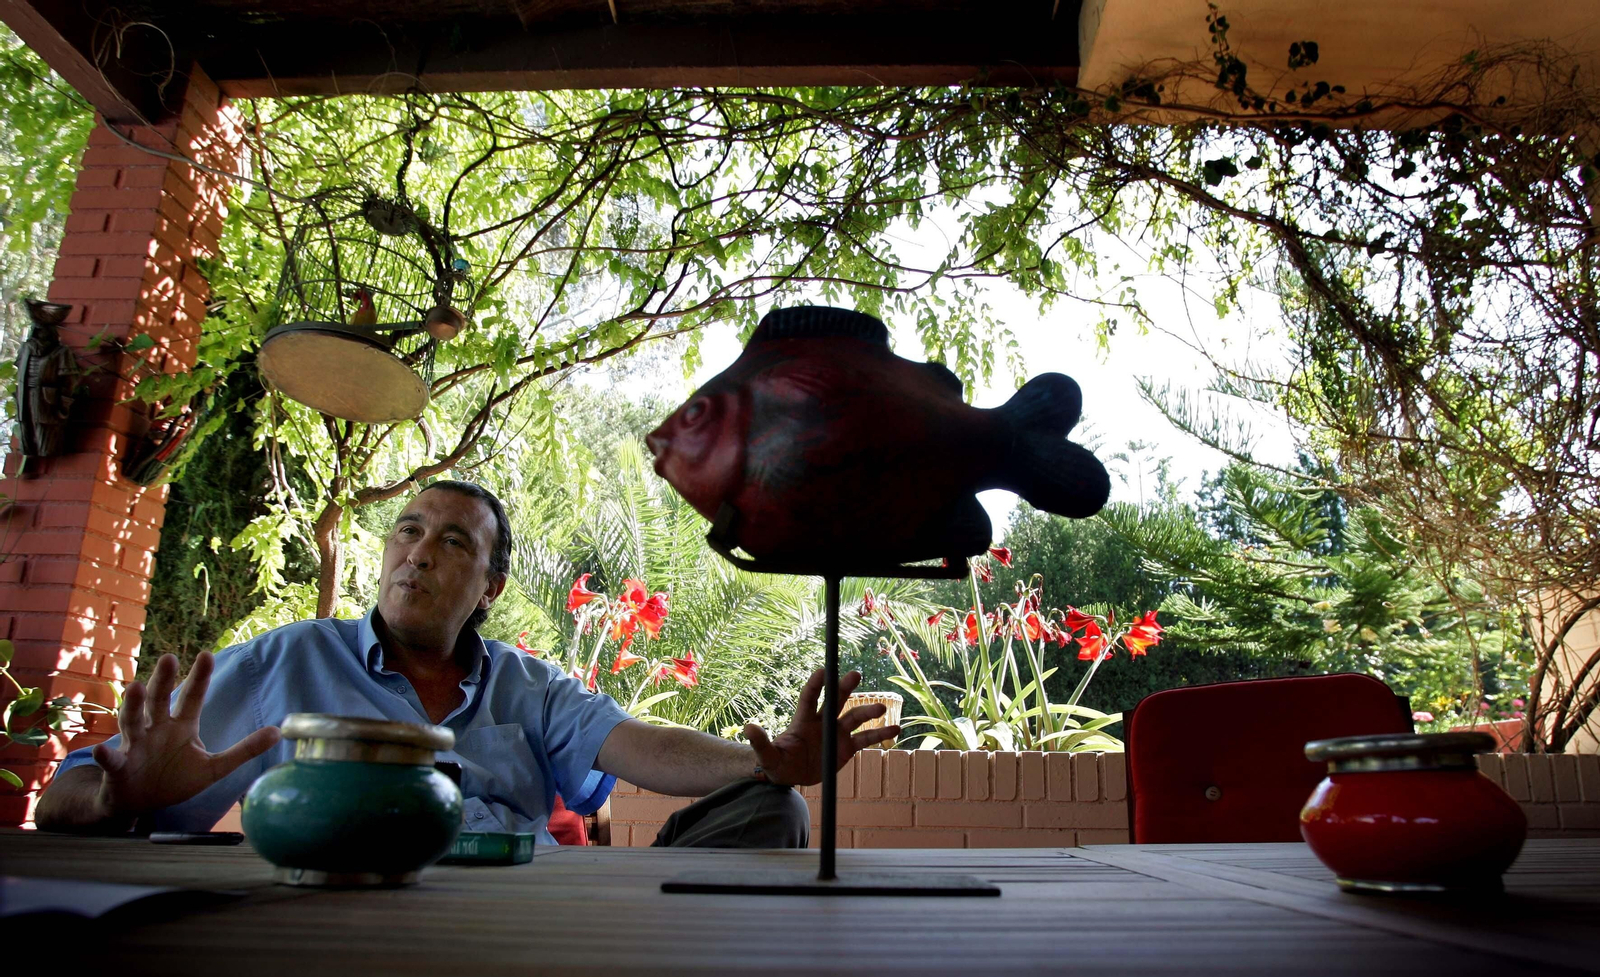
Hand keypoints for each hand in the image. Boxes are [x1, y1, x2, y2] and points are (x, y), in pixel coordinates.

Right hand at [91, 652, 280, 820]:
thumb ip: (243, 750)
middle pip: (159, 700)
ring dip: (133, 706)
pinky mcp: (117, 767)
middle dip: (163, 680)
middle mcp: (155, 729)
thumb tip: (278, 733)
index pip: (192, 697)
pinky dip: (105, 755)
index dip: (199, 678)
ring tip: (135, 688)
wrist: (140, 804)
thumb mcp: (214, 767)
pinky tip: (103, 750)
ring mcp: (134, 745)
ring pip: (132, 721)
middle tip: (169, 658)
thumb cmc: (175, 779)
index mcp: (180, 726)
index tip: (206, 654)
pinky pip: (110, 760)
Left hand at [744, 668, 898, 786]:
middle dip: (844, 687)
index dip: (816, 684)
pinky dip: (880, 734)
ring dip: (868, 712)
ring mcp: (836, 733)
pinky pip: (866, 739)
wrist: (793, 776)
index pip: (809, 697)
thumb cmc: (778, 764)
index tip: (823, 671)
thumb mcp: (768, 757)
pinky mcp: (847, 747)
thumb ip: (761, 743)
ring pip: (854, 717)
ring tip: (882, 708)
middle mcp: (822, 721)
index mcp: (803, 720)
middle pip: (835, 700)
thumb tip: (748, 727)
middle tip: (856, 674)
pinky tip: (895, 729)